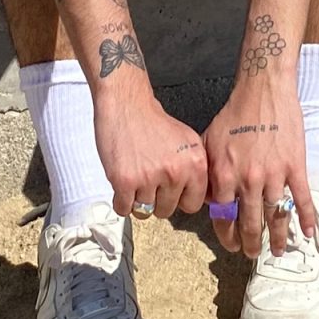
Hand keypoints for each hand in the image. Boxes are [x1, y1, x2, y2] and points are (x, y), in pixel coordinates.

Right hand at [93, 92, 208, 220]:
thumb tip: (196, 196)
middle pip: (167, 211)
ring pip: (145, 211)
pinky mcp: (125, 182)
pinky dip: (122, 200)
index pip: (193, 204)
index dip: (180, 199)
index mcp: (195, 162)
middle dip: (157, 200)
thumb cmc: (154, 123)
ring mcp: (150, 178)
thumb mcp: (187, 142)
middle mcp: (175, 172)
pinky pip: (124, 209)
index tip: (173, 192)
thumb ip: (194, 169)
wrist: (127, 106)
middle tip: (150, 179)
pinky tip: (125, 183)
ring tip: (138, 177)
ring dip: (138, 199)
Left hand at [204, 77, 314, 258]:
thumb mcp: (210, 140)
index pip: (224, 216)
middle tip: (251, 253)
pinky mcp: (295, 166)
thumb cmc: (235, 112)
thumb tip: (205, 197)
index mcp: (225, 175)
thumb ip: (207, 172)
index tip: (230, 244)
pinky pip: (302, 199)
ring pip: (275, 216)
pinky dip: (306, 218)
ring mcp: (274, 175)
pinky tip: (309, 233)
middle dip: (249, 243)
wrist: (263, 89)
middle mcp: (249, 180)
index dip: (227, 235)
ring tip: (276, 251)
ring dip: (276, 238)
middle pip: (250, 222)